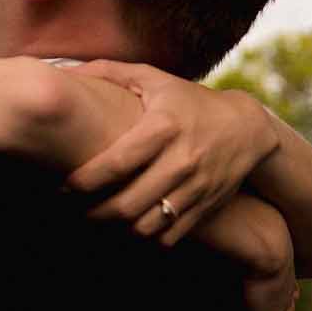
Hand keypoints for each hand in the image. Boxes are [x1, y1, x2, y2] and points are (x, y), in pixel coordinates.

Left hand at [63, 60, 278, 245]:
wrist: (247, 128)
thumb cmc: (189, 101)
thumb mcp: (155, 79)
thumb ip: (110, 72)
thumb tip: (68, 70)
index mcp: (165, 126)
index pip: (117, 163)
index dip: (84, 181)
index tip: (63, 188)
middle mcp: (182, 159)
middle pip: (127, 204)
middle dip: (92, 214)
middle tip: (73, 210)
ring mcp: (196, 188)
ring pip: (146, 227)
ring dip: (115, 231)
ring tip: (96, 222)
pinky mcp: (205, 208)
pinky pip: (168, 238)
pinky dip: (143, 240)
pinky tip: (126, 230)